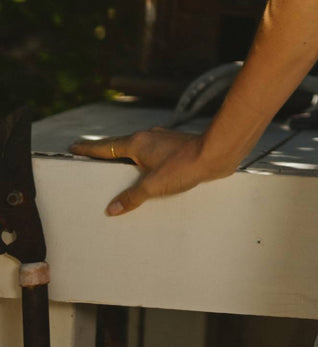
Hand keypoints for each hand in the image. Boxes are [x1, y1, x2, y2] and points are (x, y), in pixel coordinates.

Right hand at [69, 127, 233, 216]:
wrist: (215, 153)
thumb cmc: (184, 166)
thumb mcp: (154, 186)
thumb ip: (131, 197)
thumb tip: (111, 209)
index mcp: (137, 143)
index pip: (106, 147)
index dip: (89, 148)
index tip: (73, 146)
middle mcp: (148, 137)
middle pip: (120, 145)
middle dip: (105, 152)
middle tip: (90, 157)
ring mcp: (162, 139)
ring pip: (137, 148)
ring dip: (126, 156)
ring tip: (117, 167)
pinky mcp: (175, 146)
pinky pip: (152, 152)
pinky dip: (143, 160)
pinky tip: (147, 170)